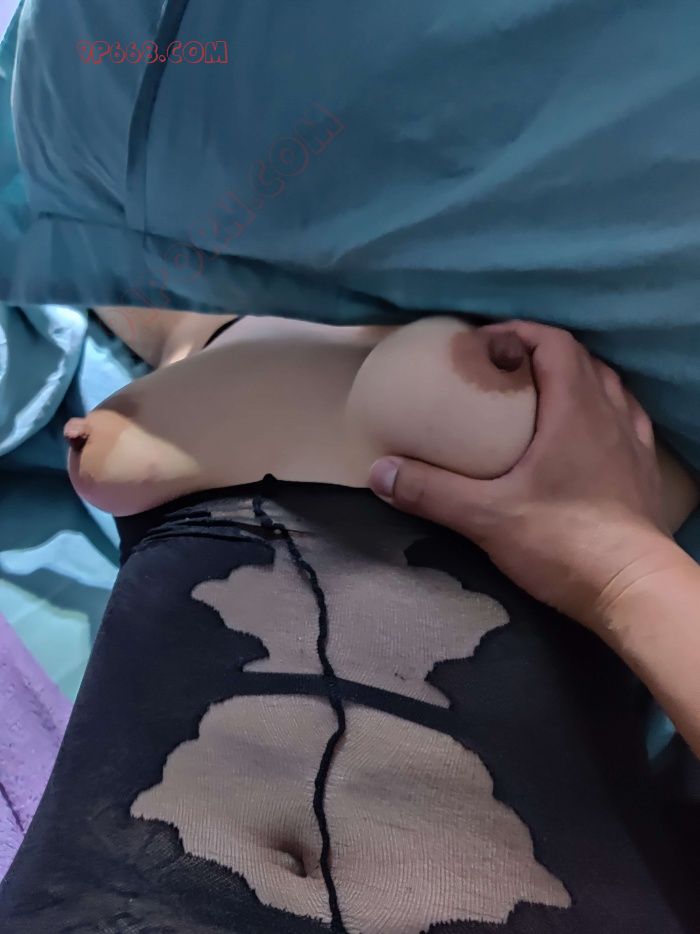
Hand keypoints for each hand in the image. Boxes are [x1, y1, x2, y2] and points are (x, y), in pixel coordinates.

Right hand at [368, 320, 677, 628]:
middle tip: (503, 371)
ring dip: (573, 380)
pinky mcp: (644, 471)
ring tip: (538, 397)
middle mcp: (611, 414)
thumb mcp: (486, 517)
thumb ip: (431, 491)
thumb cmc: (563, 542)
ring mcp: (633, 442)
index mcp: (576, 408)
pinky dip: (601, 412)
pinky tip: (583, 433)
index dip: (520, 332)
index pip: (554, 343)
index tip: (485, 344)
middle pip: (580, 359)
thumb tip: (380, 472)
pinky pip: (626, 420)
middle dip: (540, 353)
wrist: (632, 590)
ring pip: (607, 387)